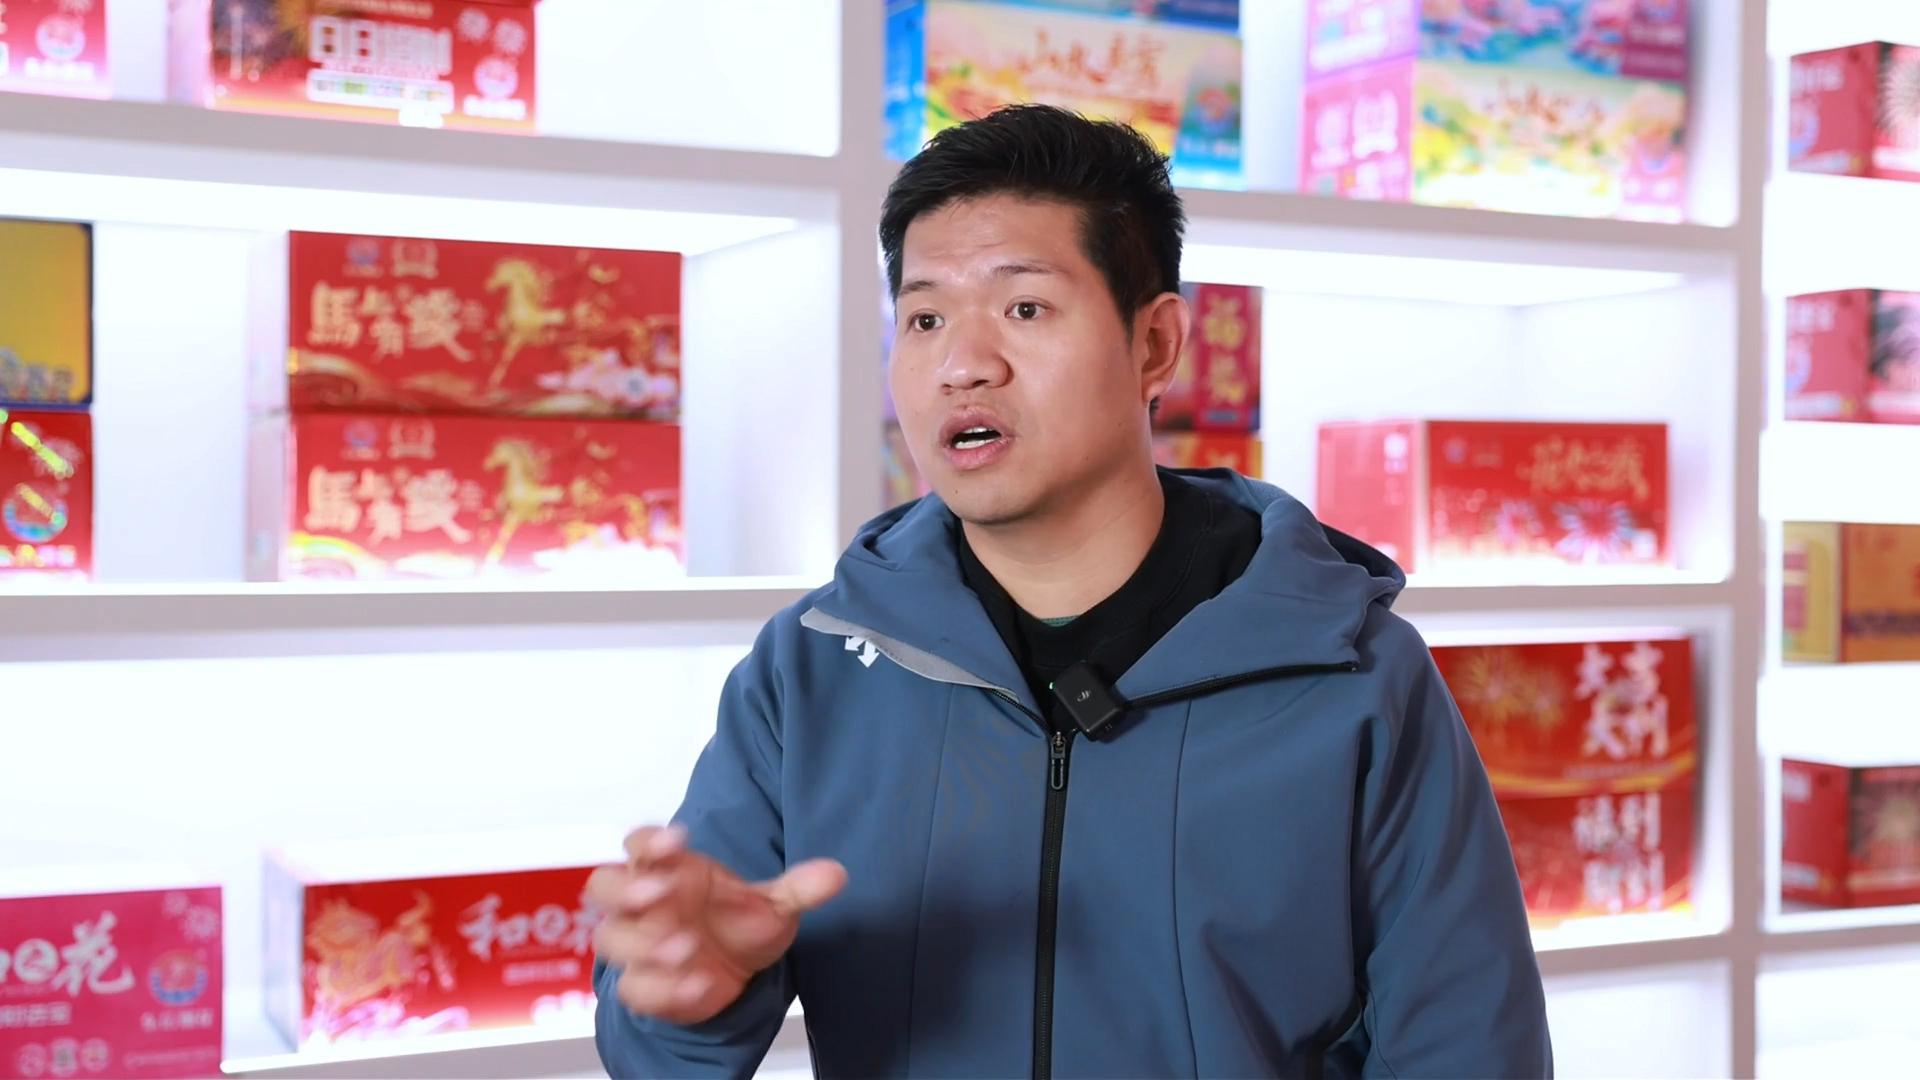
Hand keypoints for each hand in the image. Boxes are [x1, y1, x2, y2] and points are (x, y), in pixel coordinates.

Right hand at [589, 825, 846, 1025]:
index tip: (677, 841)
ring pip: (611, 939)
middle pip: (604, 886)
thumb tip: (836, 874)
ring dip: (644, 943)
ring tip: (687, 947)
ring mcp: (639, 945)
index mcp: (671, 870)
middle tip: (660, 893)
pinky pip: (636, 988)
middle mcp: (646, 904)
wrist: (736, 976)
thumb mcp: (774, 905)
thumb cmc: (738, 925)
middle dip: (626, 889)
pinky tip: (699, 984)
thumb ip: (799, 889)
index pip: (641, 844)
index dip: (651, 840)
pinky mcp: (645, 986)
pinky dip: (664, 988)